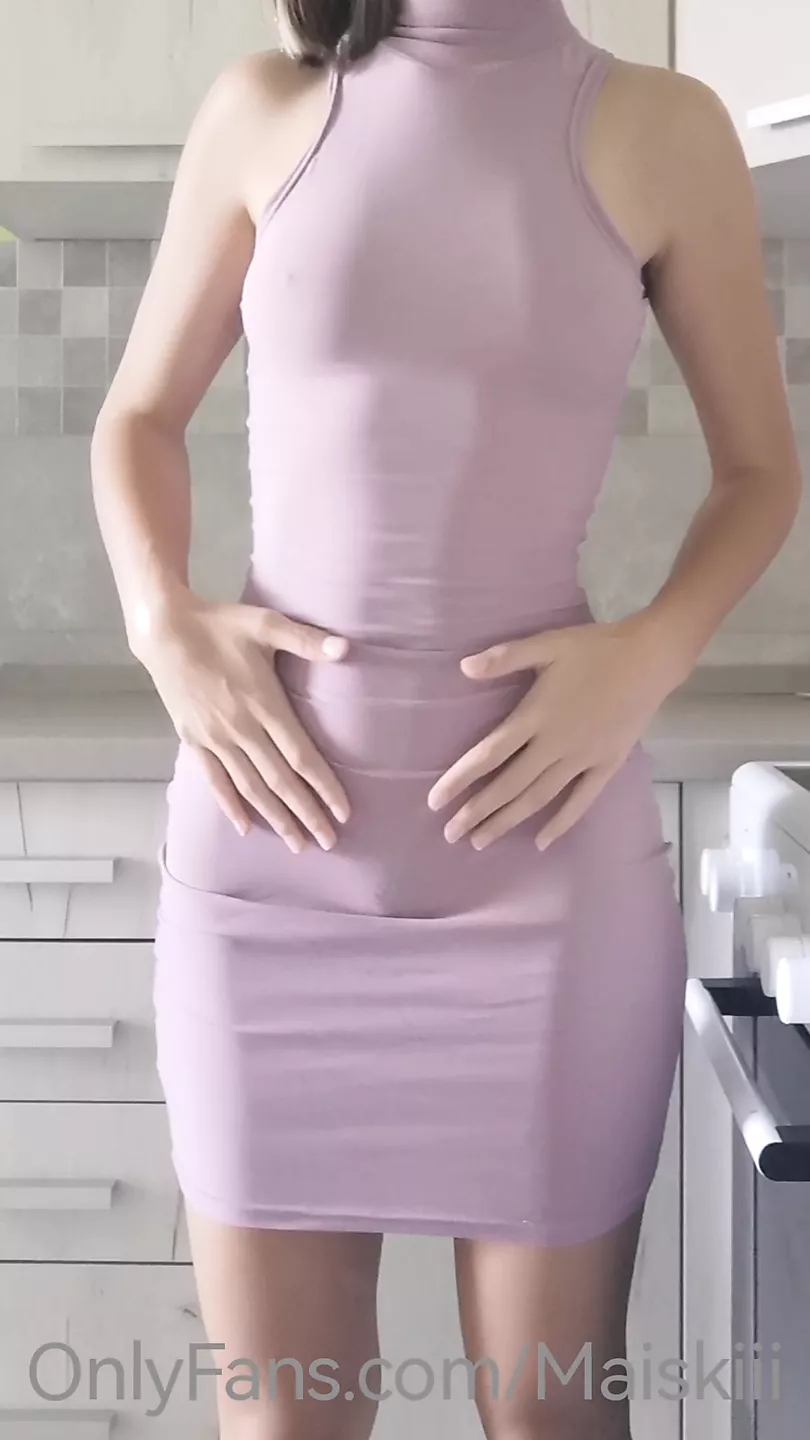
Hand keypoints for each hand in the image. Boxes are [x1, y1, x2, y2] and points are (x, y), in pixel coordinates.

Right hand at [135, 591, 350, 852]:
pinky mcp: (193, 740)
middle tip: (330, 842)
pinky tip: (245, 827)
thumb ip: (306, 640)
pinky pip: (215, 780)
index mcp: (264, 704)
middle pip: (280, 781)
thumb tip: (346, 648)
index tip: (344, 812)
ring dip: (275, 818)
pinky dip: (231, 805)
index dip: (324, 787)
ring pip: (250, 788)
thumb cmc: (220, 624)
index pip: (301, 756)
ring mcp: (215, 738)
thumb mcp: (266, 623)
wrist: (164, 630)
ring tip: (296, 843)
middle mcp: (241, 729)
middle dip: (306, 814)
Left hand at [427, 614, 676, 850]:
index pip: (489, 755)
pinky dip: (561, 823)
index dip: (460, 780)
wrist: (651, 658)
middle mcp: (556, 744)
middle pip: (509, 786)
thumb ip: (505, 657)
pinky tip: (541, 842)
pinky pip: (581, 801)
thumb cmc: (595, 648)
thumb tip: (463, 667)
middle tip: (451, 834)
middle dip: (478, 812)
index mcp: (536, 715)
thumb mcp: (547, 643)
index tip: (435, 802)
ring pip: (539, 798)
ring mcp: (583, 759)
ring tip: (481, 841)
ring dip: (508, 821)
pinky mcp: (607, 765)